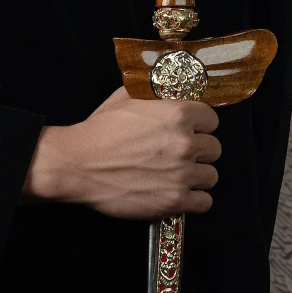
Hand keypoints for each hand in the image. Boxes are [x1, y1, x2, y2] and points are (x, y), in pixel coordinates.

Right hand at [24, 86, 219, 218]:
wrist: (77, 165)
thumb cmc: (99, 131)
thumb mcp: (126, 98)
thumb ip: (154, 94)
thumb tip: (168, 90)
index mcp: (178, 114)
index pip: (212, 120)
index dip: (199, 125)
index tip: (189, 131)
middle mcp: (186, 144)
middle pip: (214, 149)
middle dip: (198, 151)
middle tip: (178, 155)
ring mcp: (182, 175)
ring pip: (211, 176)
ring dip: (197, 176)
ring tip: (177, 175)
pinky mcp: (175, 201)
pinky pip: (204, 202)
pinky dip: (193, 199)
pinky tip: (178, 192)